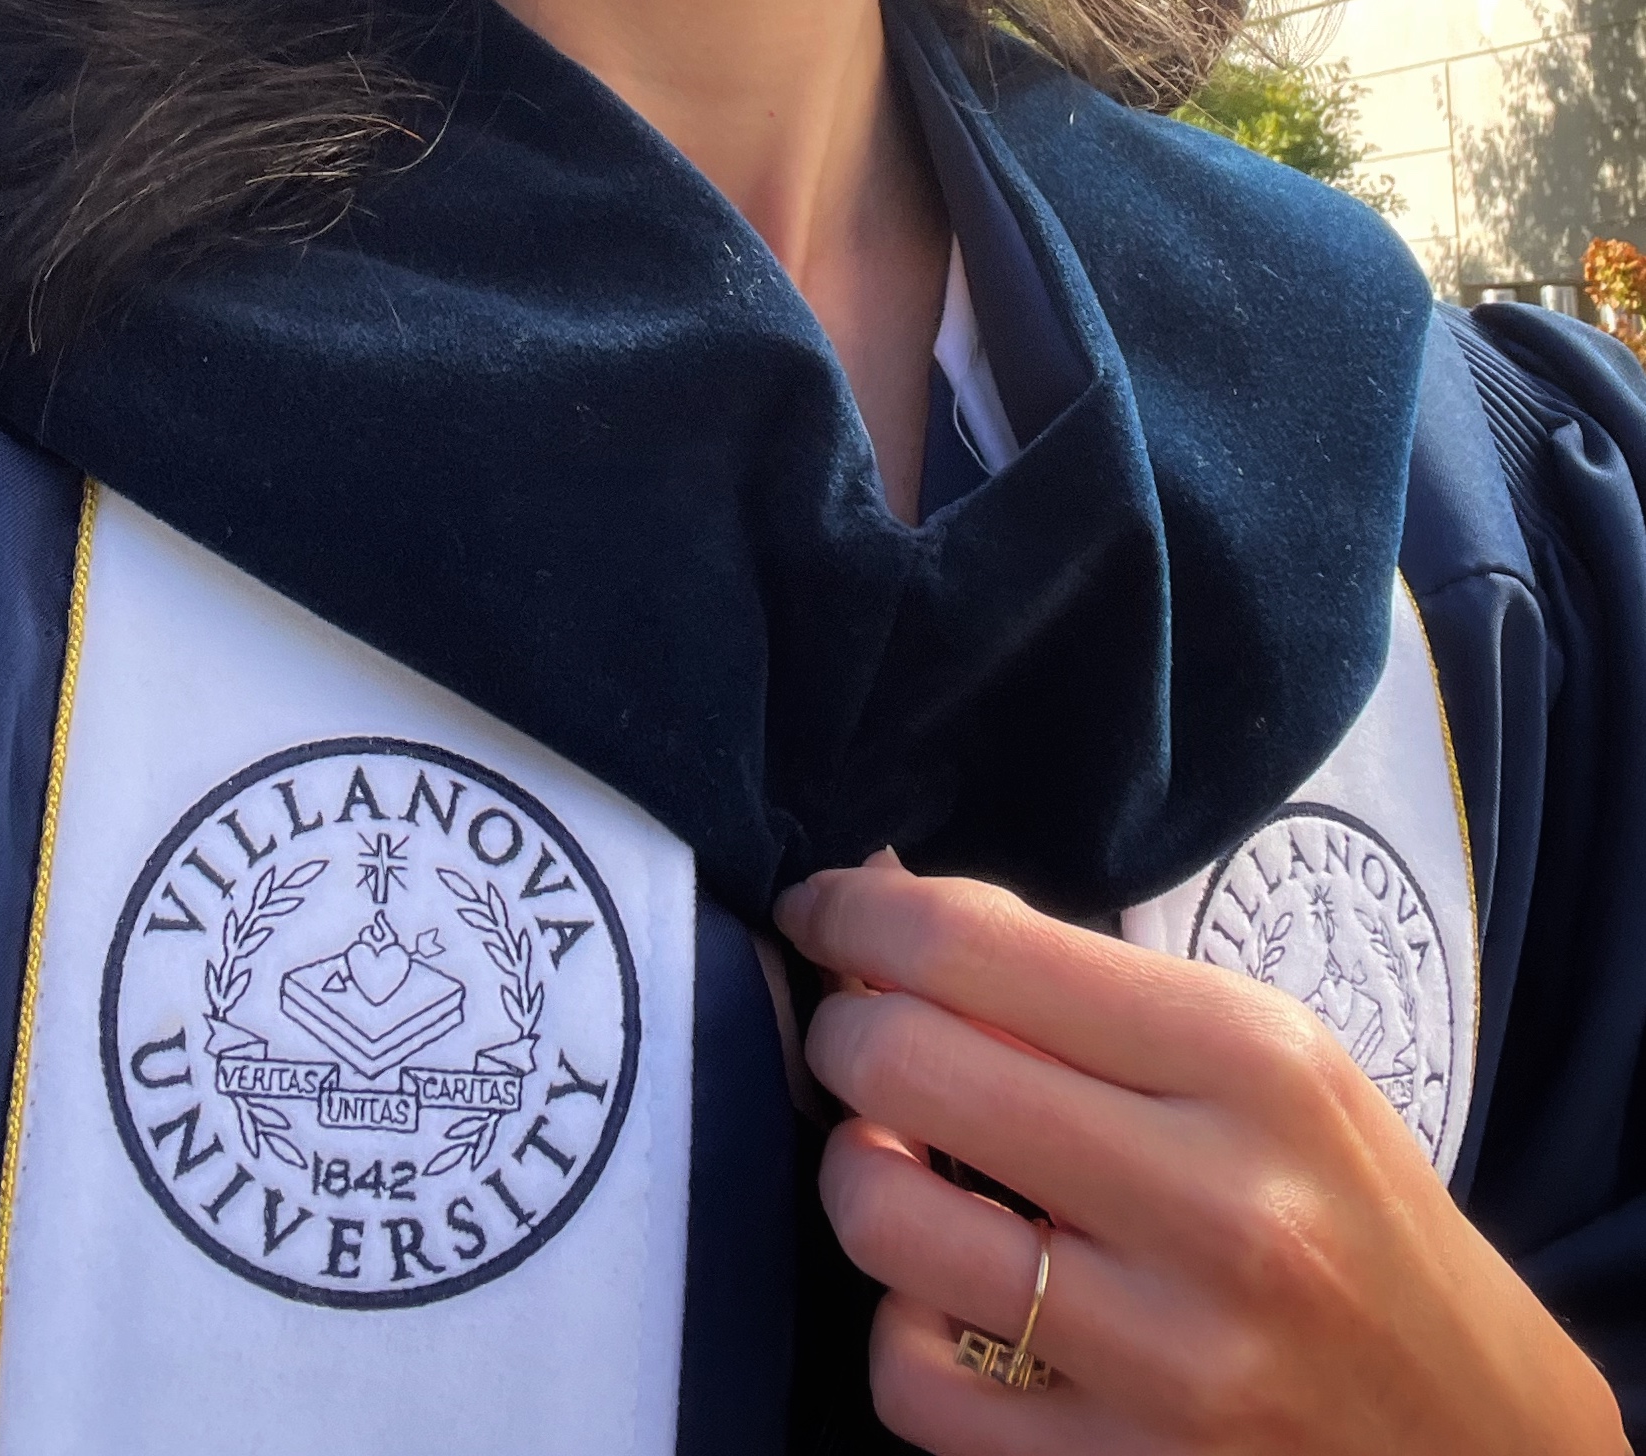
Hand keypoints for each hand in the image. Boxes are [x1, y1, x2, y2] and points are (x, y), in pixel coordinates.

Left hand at [774, 854, 1623, 1453]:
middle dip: (846, 1033)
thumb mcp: (1264, 1058)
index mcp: (1250, 1061)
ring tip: (903, 1161)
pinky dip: (900, 1330)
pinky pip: (910, 1382)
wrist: (1474, 1437)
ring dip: (860, 1172)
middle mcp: (1216, 1203)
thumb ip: (1080, 984)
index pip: (972, 944)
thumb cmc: (1342, 1211)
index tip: (825, 912)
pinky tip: (952, 1302)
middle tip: (862, 1038)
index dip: (855, 913)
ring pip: (882, 1216)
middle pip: (902, 1061)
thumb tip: (881, 898)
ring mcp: (1170, 1359)